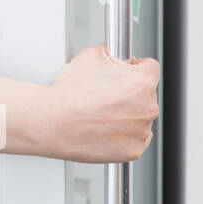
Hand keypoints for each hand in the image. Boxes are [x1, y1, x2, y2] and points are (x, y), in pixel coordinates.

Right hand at [43, 43, 159, 162]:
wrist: (52, 122)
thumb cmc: (68, 92)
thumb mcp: (89, 56)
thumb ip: (109, 52)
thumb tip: (111, 55)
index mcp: (142, 82)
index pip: (150, 67)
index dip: (136, 66)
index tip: (127, 71)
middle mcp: (148, 107)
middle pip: (146, 94)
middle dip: (129, 92)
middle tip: (104, 93)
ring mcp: (141, 131)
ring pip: (140, 118)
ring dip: (126, 114)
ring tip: (99, 112)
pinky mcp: (132, 150)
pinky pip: (134, 139)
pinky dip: (122, 135)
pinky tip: (102, 127)